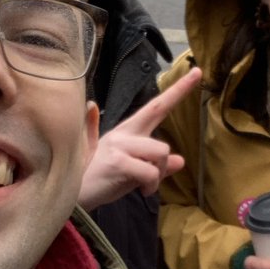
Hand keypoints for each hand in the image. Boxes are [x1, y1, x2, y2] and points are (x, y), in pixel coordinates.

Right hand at [78, 67, 202, 210]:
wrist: (71, 195)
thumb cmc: (96, 179)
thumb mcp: (128, 170)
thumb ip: (152, 163)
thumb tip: (179, 160)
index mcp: (127, 131)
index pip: (156, 106)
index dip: (179, 90)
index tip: (198, 73)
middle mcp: (124, 134)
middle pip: (162, 143)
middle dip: (163, 164)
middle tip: (148, 182)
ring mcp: (120, 146)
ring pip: (160, 154)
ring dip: (155, 177)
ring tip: (138, 187)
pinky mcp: (117, 162)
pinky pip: (151, 173)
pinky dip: (150, 186)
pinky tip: (137, 191)